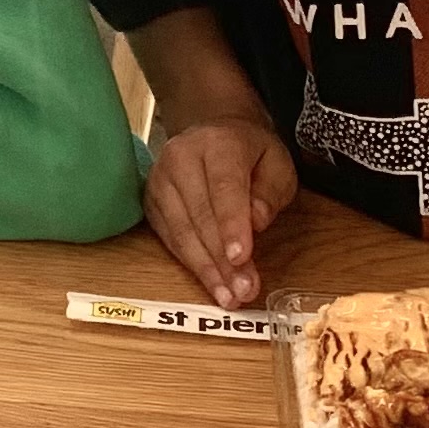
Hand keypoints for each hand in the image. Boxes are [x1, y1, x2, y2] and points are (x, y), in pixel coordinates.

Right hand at [145, 116, 291, 306]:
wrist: (213, 131)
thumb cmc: (250, 154)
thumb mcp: (277, 163)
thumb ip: (271, 191)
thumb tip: (257, 221)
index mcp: (218, 143)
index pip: (224, 187)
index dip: (232, 225)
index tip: (241, 258)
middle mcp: (181, 158)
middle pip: (200, 214)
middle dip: (222, 259)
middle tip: (243, 291)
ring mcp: (159, 179)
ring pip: (181, 231)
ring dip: (206, 269)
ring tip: (228, 296)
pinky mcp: (150, 200)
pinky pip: (169, 238)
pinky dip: (191, 264)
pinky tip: (210, 283)